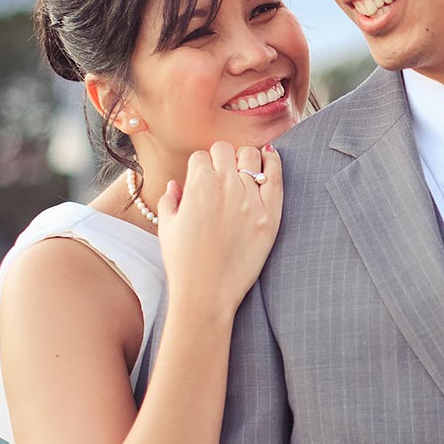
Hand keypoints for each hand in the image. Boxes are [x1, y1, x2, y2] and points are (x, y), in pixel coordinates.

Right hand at [156, 142, 282, 314]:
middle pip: (225, 150)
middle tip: (224, 174)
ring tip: (245, 168)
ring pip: (251, 156)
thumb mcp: (167, 227)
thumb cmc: (184, 262)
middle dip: (222, 158)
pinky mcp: (270, 214)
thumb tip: (177, 184)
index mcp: (197, 185)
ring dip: (246, 158)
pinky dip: (273, 162)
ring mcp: (250, 198)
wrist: (207, 293)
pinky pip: (276, 176)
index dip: (201, 166)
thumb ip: (171, 199)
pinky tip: (270, 157)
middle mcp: (225, 186)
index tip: (204, 177)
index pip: (201, 156)